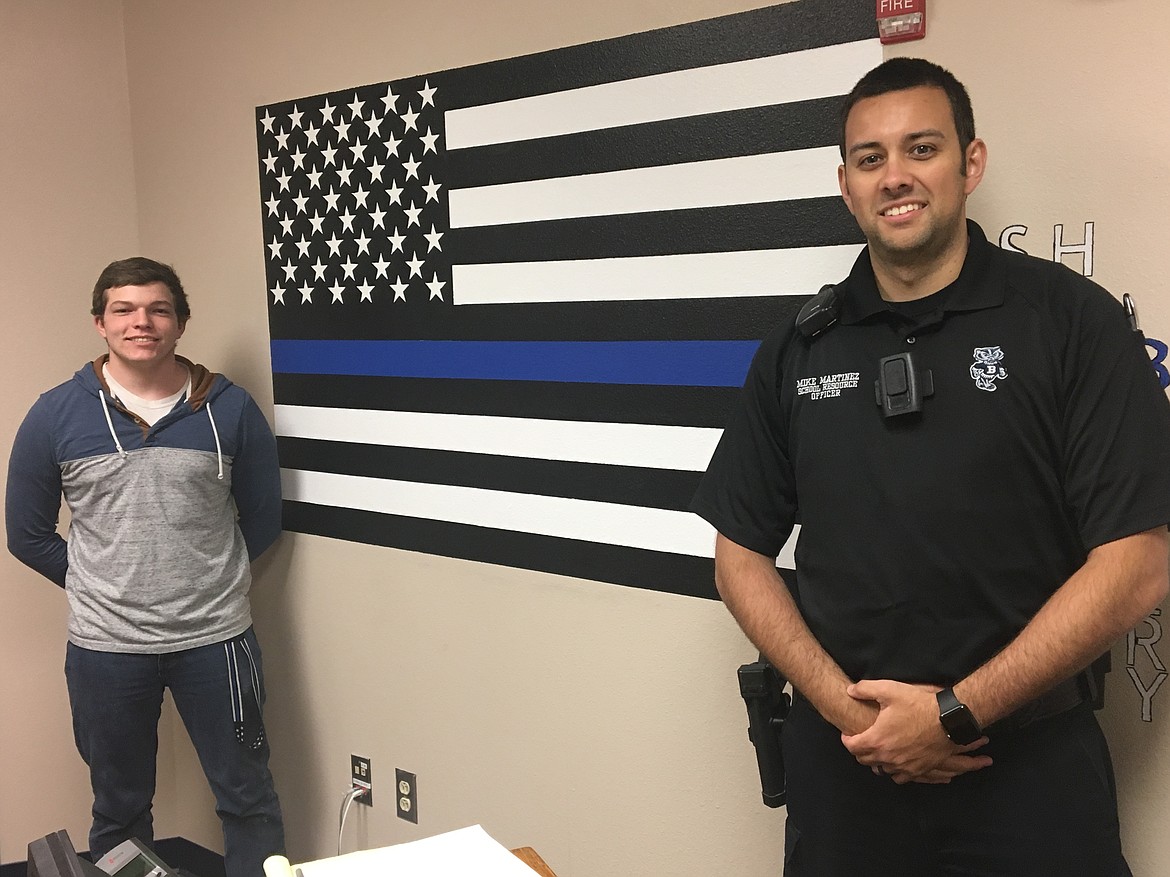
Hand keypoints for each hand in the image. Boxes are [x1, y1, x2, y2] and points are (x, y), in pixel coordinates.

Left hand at [840, 679, 991, 783]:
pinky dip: (893, 771)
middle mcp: (888, 757)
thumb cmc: (918, 705)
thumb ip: (865, 689)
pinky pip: (899, 777)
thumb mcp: (889, 690)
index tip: (848, 733)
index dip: (846, 739)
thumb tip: (850, 691)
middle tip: (861, 739)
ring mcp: (903, 766)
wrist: (948, 720)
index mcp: (877, 740)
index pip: (851, 747)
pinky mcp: (917, 770)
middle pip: (864, 760)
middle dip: (859, 750)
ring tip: (877, 750)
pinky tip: (894, 761)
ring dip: (876, 761)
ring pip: (881, 770)